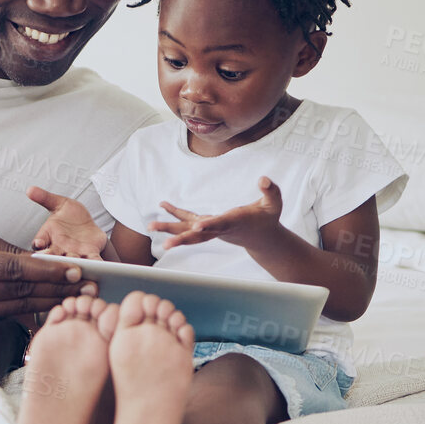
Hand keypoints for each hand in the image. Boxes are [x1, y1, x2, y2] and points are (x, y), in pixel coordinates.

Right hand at [0, 223, 94, 324]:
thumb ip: (3, 247)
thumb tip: (42, 259)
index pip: (14, 269)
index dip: (49, 271)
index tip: (77, 269)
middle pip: (19, 292)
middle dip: (57, 289)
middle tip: (90, 287)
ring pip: (14, 308)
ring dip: (48, 302)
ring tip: (78, 298)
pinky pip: (1, 315)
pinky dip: (27, 310)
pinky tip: (50, 307)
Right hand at [26, 186, 107, 258]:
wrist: (88, 227)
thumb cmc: (70, 216)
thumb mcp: (59, 204)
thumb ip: (45, 198)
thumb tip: (30, 189)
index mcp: (48, 237)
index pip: (39, 242)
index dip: (39, 243)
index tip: (39, 244)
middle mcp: (59, 249)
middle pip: (54, 257)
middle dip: (54, 259)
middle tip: (56, 259)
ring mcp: (74, 254)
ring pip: (73, 261)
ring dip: (74, 264)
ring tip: (77, 264)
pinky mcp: (90, 255)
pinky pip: (92, 261)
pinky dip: (95, 264)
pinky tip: (99, 265)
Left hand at [150, 176, 284, 249]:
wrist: (262, 238)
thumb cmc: (268, 218)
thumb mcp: (274, 204)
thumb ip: (271, 191)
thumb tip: (264, 179)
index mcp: (236, 222)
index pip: (221, 224)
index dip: (210, 225)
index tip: (196, 227)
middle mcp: (220, 229)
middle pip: (198, 235)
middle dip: (182, 239)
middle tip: (166, 244)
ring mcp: (211, 229)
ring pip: (188, 231)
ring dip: (170, 229)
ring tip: (150, 227)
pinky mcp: (207, 225)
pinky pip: (188, 220)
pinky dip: (175, 213)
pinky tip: (162, 205)